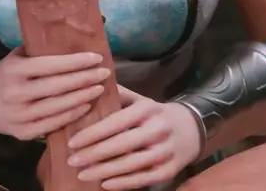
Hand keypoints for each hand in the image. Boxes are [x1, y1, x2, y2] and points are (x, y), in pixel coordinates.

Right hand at [0, 46, 110, 140]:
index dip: (76, 62)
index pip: (51, 65)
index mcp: (14, 70)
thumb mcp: (16, 58)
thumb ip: (38, 51)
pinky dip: (72, 115)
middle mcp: (16, 93)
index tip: (96, 57)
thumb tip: (73, 37)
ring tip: (99, 88)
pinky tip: (85, 106)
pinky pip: (53, 124)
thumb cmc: (7, 76)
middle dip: (85, 79)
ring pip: (58, 106)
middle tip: (104, 72)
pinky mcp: (23, 133)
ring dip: (82, 97)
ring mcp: (20, 115)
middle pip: (58, 86)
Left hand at [66, 86, 201, 189]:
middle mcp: (157, 130)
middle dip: (93, 154)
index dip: (92, 134)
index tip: (72, 142)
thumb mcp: (141, 100)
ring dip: (103, 171)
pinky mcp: (169, 171)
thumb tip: (91, 84)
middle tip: (72, 160)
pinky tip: (104, 184)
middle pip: (120, 145)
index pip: (115, 123)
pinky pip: (142, 179)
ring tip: (82, 174)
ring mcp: (164, 152)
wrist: (192, 129)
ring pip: (129, 165)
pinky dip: (122, 183)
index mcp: (147, 110)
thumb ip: (118, 94)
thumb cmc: (156, 115)